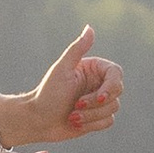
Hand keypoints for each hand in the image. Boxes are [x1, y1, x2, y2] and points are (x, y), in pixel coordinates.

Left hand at [4, 25, 122, 145]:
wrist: (37, 120)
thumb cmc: (47, 93)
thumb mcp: (62, 69)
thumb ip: (77, 49)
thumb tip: (90, 28)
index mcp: (93, 69)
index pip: (116, 74)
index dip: (111, 87)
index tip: (99, 97)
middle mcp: (99, 83)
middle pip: (116, 92)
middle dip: (95, 104)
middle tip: (75, 107)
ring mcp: (99, 101)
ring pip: (112, 108)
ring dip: (91, 116)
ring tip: (71, 116)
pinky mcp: (97, 117)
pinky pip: (108, 121)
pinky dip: (92, 124)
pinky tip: (75, 123)